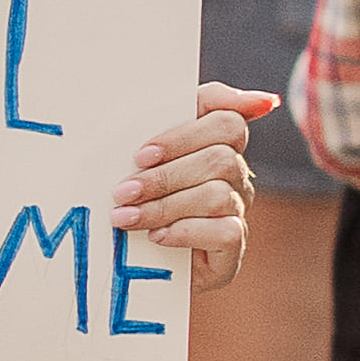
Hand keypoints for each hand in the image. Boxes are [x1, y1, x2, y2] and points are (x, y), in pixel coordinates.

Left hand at [114, 86, 264, 289]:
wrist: (135, 262)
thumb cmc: (137, 198)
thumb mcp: (140, 158)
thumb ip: (159, 118)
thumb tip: (219, 98)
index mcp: (215, 143)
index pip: (227, 119)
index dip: (185, 135)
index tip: (141, 154)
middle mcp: (235, 174)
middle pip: (221, 157)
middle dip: (165, 175)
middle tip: (122, 192)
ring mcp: (237, 209)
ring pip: (218, 194)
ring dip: (165, 206)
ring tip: (125, 218)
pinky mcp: (232, 246)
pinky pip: (225, 231)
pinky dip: (185, 232)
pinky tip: (157, 237)